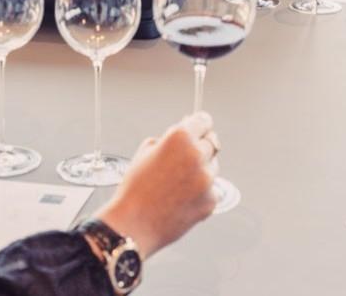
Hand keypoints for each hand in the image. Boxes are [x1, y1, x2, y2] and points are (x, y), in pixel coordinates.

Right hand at [95, 113, 218, 257]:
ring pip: (213, 166)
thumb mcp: (145, 151)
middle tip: (183, 160)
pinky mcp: (211, 200)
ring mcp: (206, 179)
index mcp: (180, 137)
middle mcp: (197, 155)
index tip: (199, 128)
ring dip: (201, 170)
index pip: (203, 120)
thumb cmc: (135, 189)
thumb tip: (186, 131)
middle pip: (211, 143)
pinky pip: (212, 189)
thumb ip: (169, 138)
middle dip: (200, 148)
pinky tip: (181, 198)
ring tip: (176, 184)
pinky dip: (201, 192)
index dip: (198, 125)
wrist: (133, 225)